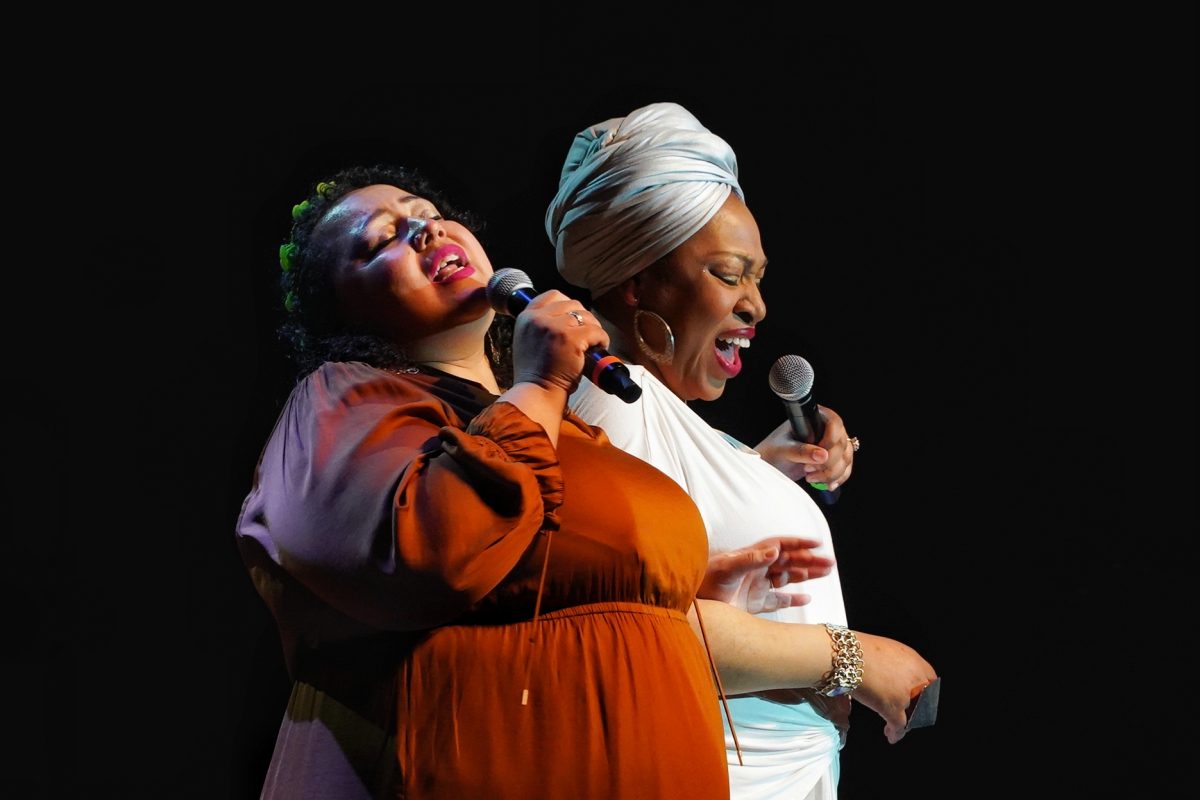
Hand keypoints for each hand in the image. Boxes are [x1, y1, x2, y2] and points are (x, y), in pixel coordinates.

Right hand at [511, 291, 607, 395]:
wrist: (537, 393)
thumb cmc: (536, 374)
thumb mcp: (527, 341)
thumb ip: (539, 326)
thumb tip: (564, 317)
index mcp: (526, 317)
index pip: (552, 295)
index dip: (568, 304)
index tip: (574, 318)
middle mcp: (538, 318)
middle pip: (572, 303)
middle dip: (583, 318)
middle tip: (586, 335)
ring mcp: (555, 327)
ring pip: (586, 316)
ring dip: (594, 328)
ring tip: (592, 343)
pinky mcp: (572, 338)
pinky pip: (596, 331)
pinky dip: (602, 340)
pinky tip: (598, 348)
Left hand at [698, 537, 834, 613]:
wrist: (692, 605)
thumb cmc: (705, 581)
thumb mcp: (727, 568)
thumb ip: (750, 559)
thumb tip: (774, 549)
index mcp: (752, 556)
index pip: (781, 545)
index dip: (799, 543)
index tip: (818, 543)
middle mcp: (757, 569)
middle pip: (789, 561)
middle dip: (809, 560)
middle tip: (831, 564)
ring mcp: (756, 587)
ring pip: (787, 579)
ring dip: (806, 575)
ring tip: (826, 573)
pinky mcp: (753, 604)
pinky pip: (778, 600)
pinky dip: (792, 599)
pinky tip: (807, 598)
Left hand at [754, 406, 854, 489]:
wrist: (771, 465)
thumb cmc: (773, 452)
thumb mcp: (783, 450)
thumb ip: (801, 451)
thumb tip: (822, 455)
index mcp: (812, 418)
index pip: (833, 423)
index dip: (830, 440)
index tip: (819, 455)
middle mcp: (825, 428)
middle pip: (842, 443)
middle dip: (829, 462)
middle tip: (808, 469)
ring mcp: (831, 444)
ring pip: (846, 458)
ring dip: (833, 473)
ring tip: (811, 477)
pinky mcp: (833, 459)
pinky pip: (845, 468)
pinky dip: (838, 478)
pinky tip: (828, 485)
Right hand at [849, 631, 937, 743]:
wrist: (844, 655)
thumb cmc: (855, 649)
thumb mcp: (882, 649)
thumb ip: (894, 662)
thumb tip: (890, 673)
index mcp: (912, 658)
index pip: (929, 676)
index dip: (924, 687)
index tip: (918, 693)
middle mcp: (913, 675)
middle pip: (925, 697)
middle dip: (916, 706)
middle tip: (907, 711)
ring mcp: (905, 693)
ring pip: (912, 713)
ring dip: (906, 721)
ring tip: (896, 726)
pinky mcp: (893, 707)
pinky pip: (899, 725)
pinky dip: (896, 733)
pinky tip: (891, 736)